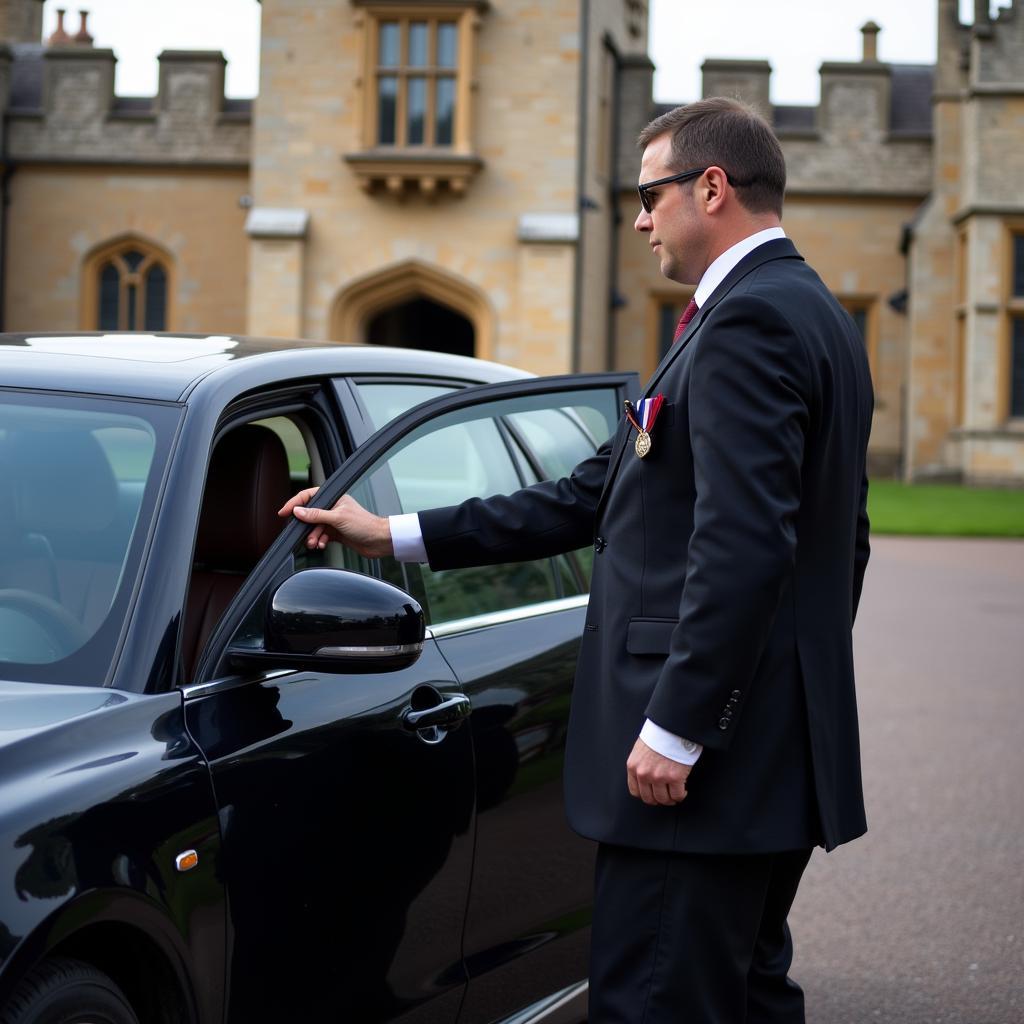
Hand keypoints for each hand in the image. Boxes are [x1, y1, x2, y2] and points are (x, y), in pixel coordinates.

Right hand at [278, 488, 393, 558]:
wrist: (379, 541)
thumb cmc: (365, 524)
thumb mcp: (337, 518)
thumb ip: (316, 515)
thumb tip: (298, 511)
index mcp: (334, 498)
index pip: (309, 497)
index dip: (295, 504)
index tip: (283, 512)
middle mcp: (333, 508)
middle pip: (310, 515)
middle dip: (305, 526)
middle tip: (301, 534)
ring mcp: (334, 521)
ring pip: (314, 528)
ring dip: (312, 536)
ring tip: (314, 543)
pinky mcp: (336, 533)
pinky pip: (321, 536)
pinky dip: (318, 541)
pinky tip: (321, 545)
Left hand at [626, 737, 690, 805]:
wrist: (672, 726)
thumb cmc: (658, 734)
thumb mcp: (640, 749)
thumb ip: (640, 764)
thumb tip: (645, 777)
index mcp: (633, 767)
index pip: (635, 791)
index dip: (646, 795)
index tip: (653, 794)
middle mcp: (644, 774)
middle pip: (649, 798)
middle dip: (659, 799)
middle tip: (666, 796)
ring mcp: (659, 777)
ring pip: (664, 799)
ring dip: (670, 799)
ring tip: (675, 794)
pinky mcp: (674, 777)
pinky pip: (677, 795)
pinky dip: (681, 796)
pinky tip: (683, 790)